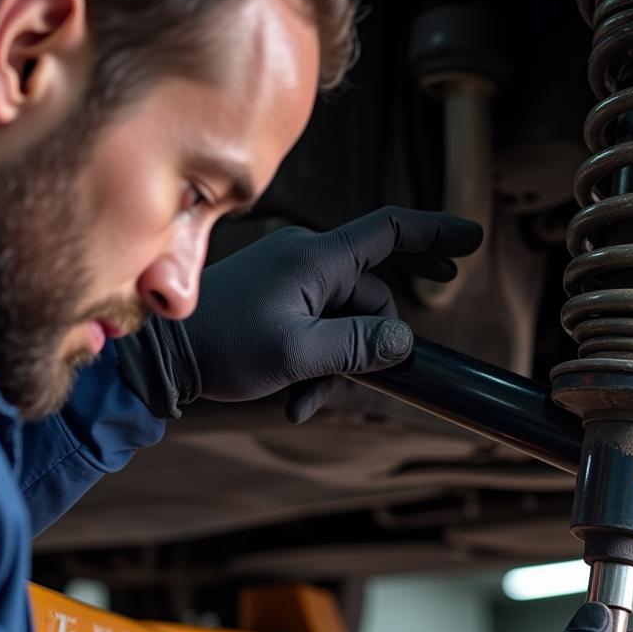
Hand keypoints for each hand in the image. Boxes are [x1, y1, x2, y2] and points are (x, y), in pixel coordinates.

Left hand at [116, 207, 480, 421]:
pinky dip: (315, 363)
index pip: (389, 231)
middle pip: (371, 293)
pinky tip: (293, 397)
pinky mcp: (277, 299)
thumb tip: (403, 340)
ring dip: (335, 365)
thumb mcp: (298, 353)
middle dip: (370, 340)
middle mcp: (307, 260)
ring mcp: (290, 279)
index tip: (472, 240)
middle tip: (374, 370)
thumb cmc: (224, 346)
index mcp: (315, 259)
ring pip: (343, 321)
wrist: (160, 356)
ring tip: (304, 400)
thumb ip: (358, 345)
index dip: (435, 235)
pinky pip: (317, 327)